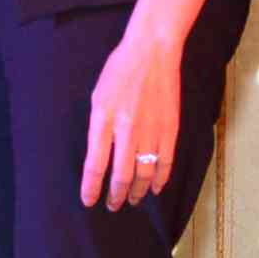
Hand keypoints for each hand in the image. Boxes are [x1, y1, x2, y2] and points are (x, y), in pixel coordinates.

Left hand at [79, 13, 189, 210]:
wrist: (152, 51)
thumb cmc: (120, 70)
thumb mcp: (97, 96)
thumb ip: (98, 127)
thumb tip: (99, 157)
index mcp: (104, 119)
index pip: (95, 164)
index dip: (91, 187)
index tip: (88, 201)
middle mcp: (127, 129)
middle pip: (120, 175)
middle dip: (115, 196)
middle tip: (112, 206)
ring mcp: (151, 130)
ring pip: (144, 173)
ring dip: (136, 191)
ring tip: (131, 200)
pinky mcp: (170, 129)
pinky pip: (166, 162)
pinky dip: (160, 179)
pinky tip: (154, 188)